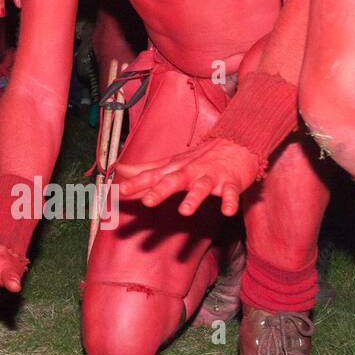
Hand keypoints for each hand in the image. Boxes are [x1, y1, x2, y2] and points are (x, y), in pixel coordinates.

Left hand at [116, 137, 258, 216]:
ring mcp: (210, 177)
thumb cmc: (199, 158)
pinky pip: (231, 193)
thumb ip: (144, 170)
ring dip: (193, 198)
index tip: (119, 192)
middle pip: (173, 181)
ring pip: (201, 187)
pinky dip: (230, 201)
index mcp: (174, 169)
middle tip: (147, 202)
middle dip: (160, 191)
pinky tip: (228, 211)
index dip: (135, 184)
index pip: (151, 176)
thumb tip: (118, 170)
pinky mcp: (230, 183)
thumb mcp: (170, 163)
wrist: (236, 144)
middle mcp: (190, 172)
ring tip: (185, 211)